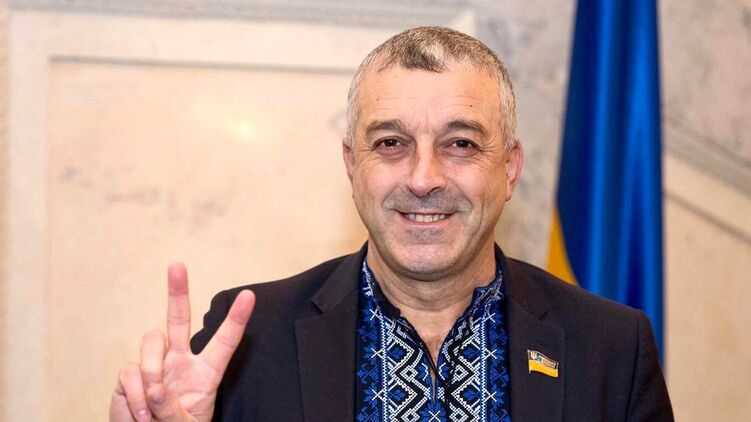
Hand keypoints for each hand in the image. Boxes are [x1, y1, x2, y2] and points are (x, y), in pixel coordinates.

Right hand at [110, 263, 254, 421]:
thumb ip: (172, 410)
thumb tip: (155, 389)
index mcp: (205, 373)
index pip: (224, 342)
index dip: (237, 319)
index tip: (249, 296)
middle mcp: (179, 361)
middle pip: (179, 319)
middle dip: (177, 292)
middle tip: (177, 265)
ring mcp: (154, 366)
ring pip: (151, 342)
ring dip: (152, 372)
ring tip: (152, 407)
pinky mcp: (129, 376)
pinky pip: (130, 372)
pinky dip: (134, 395)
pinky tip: (140, 414)